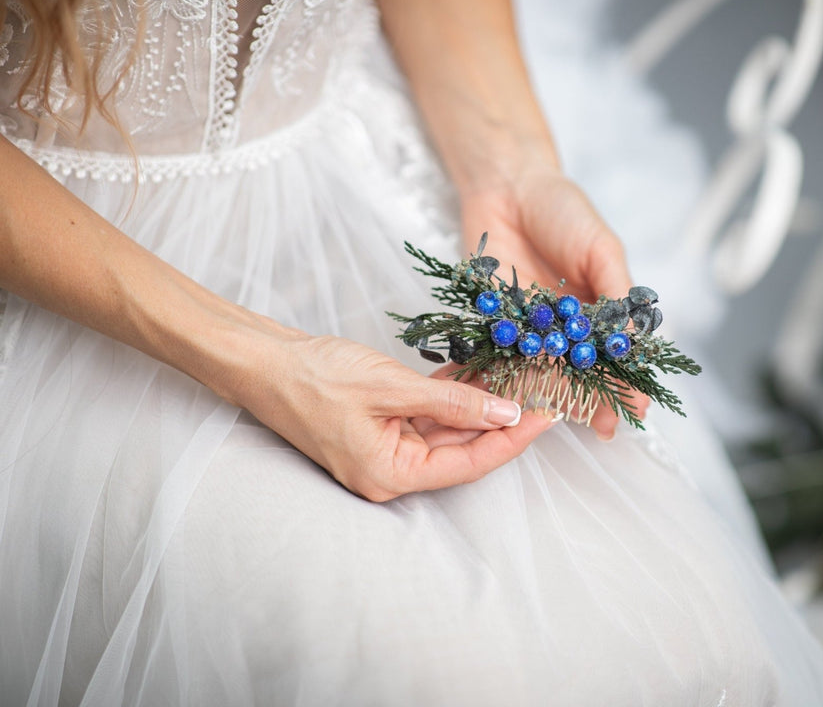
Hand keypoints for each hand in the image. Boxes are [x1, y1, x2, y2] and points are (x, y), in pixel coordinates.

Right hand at [242, 334, 554, 500]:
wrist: (262, 361)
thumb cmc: (314, 378)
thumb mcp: (391, 388)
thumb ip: (452, 403)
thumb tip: (505, 412)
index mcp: (391, 475)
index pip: (469, 464)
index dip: (512, 439)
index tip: (547, 415)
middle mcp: (392, 470)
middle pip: (462, 446)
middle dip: (502, 416)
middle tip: (541, 387)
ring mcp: (386, 447)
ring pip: (448, 427)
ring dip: (480, 402)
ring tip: (518, 374)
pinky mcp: (382, 424)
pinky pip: (428, 413)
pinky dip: (451, 394)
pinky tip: (478, 372)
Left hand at [460, 167, 650, 436]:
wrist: (508, 185)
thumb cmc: (562, 210)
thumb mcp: (600, 248)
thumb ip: (615, 291)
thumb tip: (632, 337)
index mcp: (598, 310)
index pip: (616, 353)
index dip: (627, 380)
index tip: (637, 405)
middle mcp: (566, 325)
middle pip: (582, 370)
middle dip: (595, 398)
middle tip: (604, 425)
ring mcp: (532, 327)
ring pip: (544, 370)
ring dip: (554, 395)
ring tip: (565, 417)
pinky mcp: (497, 321)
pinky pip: (503, 353)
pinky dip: (507, 374)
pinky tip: (516, 395)